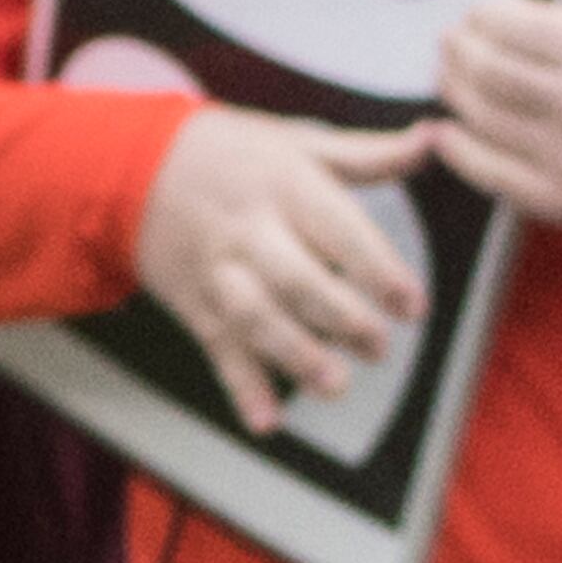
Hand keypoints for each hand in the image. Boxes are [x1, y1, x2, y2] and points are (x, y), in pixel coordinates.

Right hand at [136, 101, 433, 434]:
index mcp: (285, 188)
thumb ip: (368, 155)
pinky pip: (218, 350)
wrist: (130, 164)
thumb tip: (431, 139)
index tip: (412, 305)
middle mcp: (251, 231)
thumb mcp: (297, 144)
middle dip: (341, 319)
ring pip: (257, 319)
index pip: (339, 230)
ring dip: (295, 357)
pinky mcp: (196, 304)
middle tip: (379, 348)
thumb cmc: (233, 154)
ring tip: (335, 385)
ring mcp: (219, 271)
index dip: (378, 270)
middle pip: (296, 280)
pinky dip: (241, 389)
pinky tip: (267, 423)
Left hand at [430, 0, 561, 230]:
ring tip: (449, 78)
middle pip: (484, 70)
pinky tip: (444, 133)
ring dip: (454, 91)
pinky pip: (490, 172)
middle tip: (452, 44)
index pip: (506, 24)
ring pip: (480, 117)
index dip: (480, 17)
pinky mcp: (561, 198)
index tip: (477, 17)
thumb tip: (497, 25)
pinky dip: (457, 149)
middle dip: (458, 50)